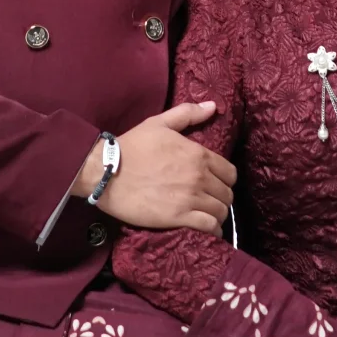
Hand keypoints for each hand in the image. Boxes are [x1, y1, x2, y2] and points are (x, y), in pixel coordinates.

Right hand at [74, 103, 234, 232]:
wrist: (107, 172)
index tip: (216, 183)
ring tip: (208, 215)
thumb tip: (213, 106)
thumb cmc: (132, 146)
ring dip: (217, 214)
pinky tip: (207, 229)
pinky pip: (209, 227)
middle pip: (227, 194)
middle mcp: (199, 176)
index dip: (225, 179)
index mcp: (198, 154)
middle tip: (211, 200)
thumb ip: (188, 113)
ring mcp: (190, 198)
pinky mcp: (178, 217)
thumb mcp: (159, 123)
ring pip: (220, 211)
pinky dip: (212, 230)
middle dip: (221, 198)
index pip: (230, 172)